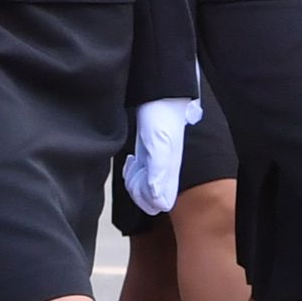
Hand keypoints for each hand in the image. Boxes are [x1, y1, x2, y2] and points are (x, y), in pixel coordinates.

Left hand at [121, 96, 202, 216]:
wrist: (160, 95)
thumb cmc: (162, 115)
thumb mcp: (159, 142)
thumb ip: (159, 169)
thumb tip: (156, 196)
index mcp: (169, 173)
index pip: (159, 204)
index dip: (144, 197)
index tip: (138, 177)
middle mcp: (165, 172)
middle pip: (150, 200)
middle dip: (136, 189)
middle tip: (133, 168)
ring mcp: (158, 165)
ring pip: (144, 190)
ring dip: (133, 180)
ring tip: (132, 163)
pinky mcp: (151, 157)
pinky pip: (141, 177)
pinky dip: (132, 172)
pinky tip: (132, 159)